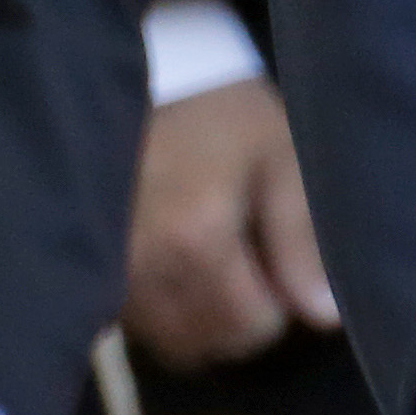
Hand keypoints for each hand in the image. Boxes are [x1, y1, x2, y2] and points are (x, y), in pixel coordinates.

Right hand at [121, 78, 335, 368]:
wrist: (121, 73)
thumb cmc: (212, 108)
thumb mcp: (274, 152)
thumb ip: (300, 235)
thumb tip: (324, 316)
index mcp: (197, 241)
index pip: (256, 326)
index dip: (279, 298)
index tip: (273, 254)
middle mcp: (148, 273)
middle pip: (213, 340)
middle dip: (240, 313)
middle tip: (244, 257)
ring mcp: (112, 277)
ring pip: (174, 341)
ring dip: (202, 319)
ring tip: (209, 263)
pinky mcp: (91, 273)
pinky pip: (140, 325)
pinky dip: (165, 310)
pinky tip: (173, 265)